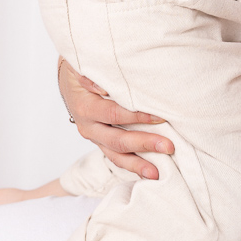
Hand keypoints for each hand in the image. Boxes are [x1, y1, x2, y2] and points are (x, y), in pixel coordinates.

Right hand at [59, 58, 173, 179]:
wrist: (71, 82)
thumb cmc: (83, 70)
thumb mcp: (84, 66)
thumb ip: (92, 75)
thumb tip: (103, 87)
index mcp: (86, 107)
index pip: (114, 114)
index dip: (137, 117)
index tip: (160, 117)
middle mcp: (89, 127)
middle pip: (118, 140)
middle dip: (144, 144)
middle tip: (168, 146)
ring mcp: (96, 138)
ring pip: (116, 155)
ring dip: (138, 164)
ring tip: (157, 174)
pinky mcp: (103, 143)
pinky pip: (117, 158)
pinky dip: (133, 165)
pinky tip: (150, 172)